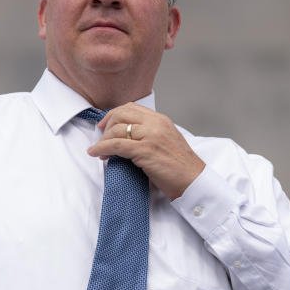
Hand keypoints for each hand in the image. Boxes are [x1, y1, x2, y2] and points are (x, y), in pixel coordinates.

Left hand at [88, 103, 205, 199]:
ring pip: (116, 129)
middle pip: (121, 114)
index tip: (106, 125)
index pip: (132, 108)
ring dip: (103, 140)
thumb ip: (150, 135)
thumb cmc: (180, 167)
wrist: (193, 181)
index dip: (114, 114)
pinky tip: (96, 154)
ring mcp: (150, 136)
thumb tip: (127, 138)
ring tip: (99, 151)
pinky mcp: (144, 150)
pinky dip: (102, 148)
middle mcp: (155, 124)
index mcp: (161, 120)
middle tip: (100, 138)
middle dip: (106, 125)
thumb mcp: (166, 142)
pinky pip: (116, 145)